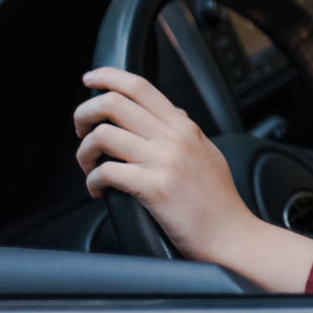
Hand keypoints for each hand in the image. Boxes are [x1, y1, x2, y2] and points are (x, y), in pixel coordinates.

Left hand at [74, 67, 258, 263]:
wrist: (232, 234)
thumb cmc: (219, 201)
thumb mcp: (208, 153)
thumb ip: (187, 131)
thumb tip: (173, 113)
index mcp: (185, 127)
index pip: (141, 87)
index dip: (109, 77)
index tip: (91, 79)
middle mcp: (174, 138)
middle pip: (115, 103)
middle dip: (85, 112)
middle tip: (80, 129)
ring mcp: (164, 161)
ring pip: (103, 135)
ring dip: (84, 151)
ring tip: (89, 167)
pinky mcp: (154, 188)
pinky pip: (106, 172)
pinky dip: (92, 181)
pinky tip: (98, 190)